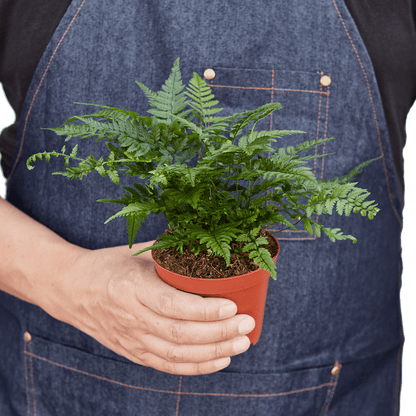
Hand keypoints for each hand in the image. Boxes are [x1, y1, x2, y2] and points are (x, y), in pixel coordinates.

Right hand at [50, 241, 254, 375]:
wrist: (70, 289)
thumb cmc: (107, 266)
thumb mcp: (136, 253)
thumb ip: (170, 253)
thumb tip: (208, 248)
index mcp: (131, 287)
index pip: (172, 305)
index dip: (205, 310)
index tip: (233, 306)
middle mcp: (130, 317)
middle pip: (180, 334)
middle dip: (218, 333)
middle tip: (247, 324)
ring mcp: (131, 339)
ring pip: (177, 354)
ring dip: (214, 352)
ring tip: (241, 343)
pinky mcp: (133, 352)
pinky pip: (167, 366)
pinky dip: (196, 367)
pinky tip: (220, 360)